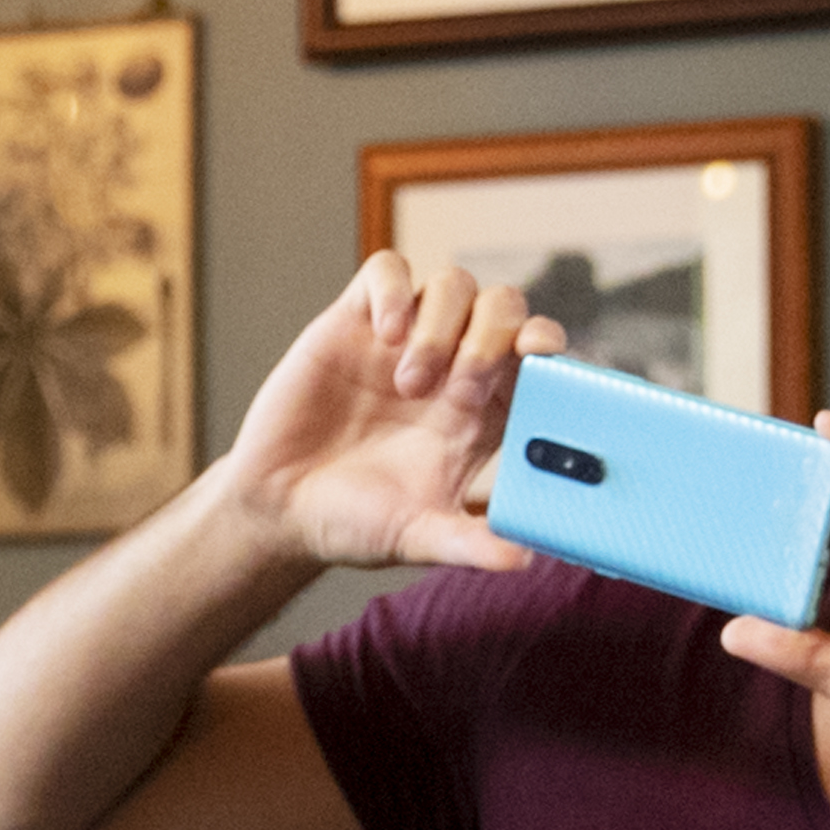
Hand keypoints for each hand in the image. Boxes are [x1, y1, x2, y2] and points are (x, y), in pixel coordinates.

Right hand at [213, 256, 537, 574]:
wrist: (278, 509)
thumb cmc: (354, 523)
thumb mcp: (416, 537)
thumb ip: (468, 545)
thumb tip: (524, 559)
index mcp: (485, 412)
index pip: (538, 358)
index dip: (550, 349)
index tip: (543, 360)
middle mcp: (454, 366)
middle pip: (504, 308)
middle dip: (491, 341)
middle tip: (457, 392)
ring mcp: (405, 340)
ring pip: (454, 284)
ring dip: (443, 326)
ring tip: (408, 381)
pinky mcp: (355, 322)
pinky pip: (387, 270)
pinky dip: (394, 291)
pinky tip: (383, 335)